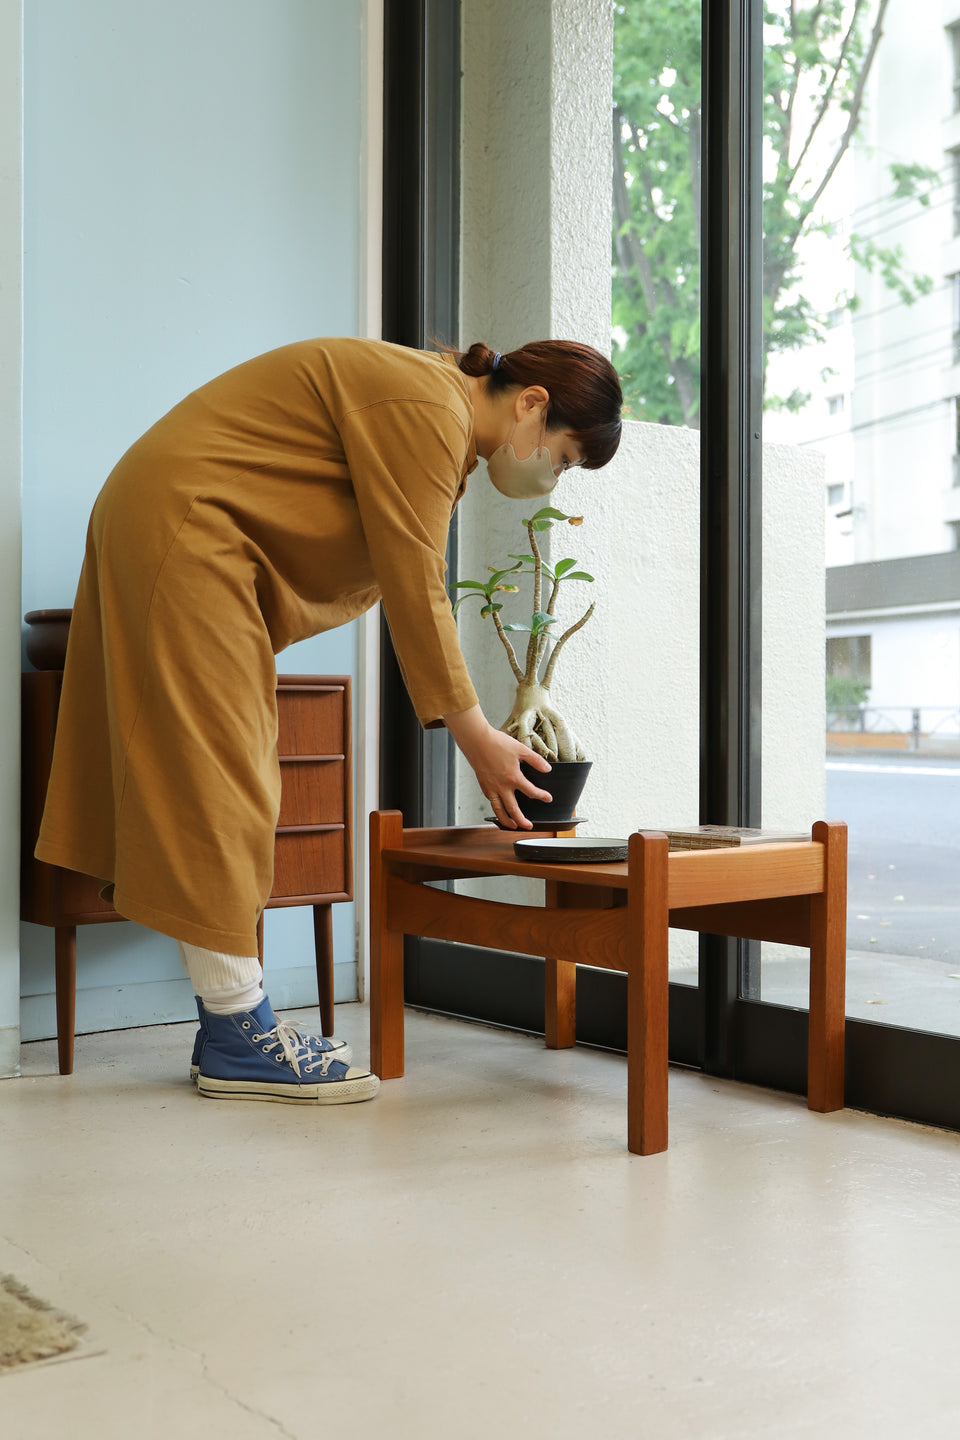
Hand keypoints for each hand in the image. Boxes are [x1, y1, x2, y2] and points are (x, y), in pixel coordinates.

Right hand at [443, 705, 551, 829]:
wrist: (477, 741)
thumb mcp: (520, 749)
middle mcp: (502, 786)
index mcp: (513, 777)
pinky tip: (500, 808)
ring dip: (507, 820)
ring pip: (499, 810)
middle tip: (528, 826)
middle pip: (513, 810)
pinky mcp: (483, 786)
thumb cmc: (497, 743)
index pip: (531, 792)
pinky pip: (491, 802)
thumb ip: (535, 760)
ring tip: (513, 825)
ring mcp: (491, 788)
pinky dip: (496, 808)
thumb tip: (547, 769)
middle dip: (522, 820)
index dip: (541, 796)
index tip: (548, 798)